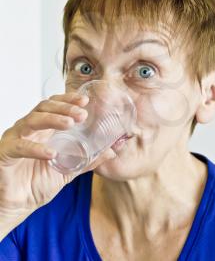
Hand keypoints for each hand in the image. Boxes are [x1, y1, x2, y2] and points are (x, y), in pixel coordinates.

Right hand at [0, 92, 115, 217]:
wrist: (16, 206)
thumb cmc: (37, 184)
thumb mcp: (67, 171)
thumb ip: (87, 160)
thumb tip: (111, 152)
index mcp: (42, 129)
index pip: (54, 106)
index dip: (68, 100)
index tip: (85, 101)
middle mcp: (29, 129)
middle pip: (45, 107)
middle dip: (64, 107)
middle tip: (82, 114)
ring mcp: (15, 138)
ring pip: (32, 120)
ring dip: (53, 119)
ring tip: (70, 124)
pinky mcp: (5, 152)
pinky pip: (20, 146)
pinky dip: (36, 147)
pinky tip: (51, 153)